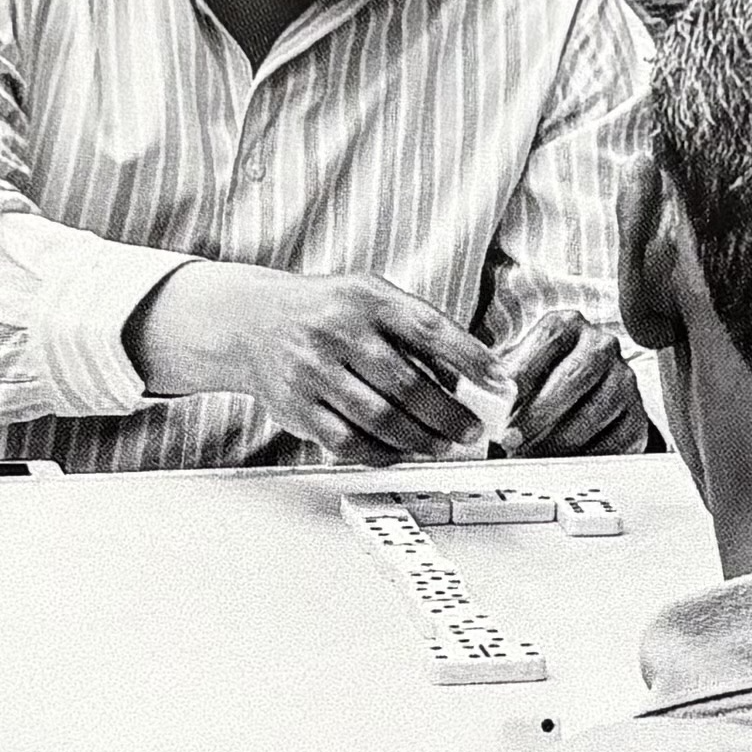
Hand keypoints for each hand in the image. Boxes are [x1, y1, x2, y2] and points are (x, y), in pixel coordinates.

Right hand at [132, 263, 493, 460]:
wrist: (250, 321)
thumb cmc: (324, 312)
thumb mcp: (369, 298)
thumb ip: (413, 331)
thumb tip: (464, 379)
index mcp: (367, 298)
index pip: (430, 329)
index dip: (471, 359)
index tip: (501, 385)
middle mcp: (339, 331)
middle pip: (408, 385)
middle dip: (449, 416)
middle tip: (471, 431)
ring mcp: (315, 371)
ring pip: (380, 419)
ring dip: (419, 440)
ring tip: (440, 446)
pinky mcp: (297, 406)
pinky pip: (348, 441)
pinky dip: (380, 453)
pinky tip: (398, 452)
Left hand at [496, 307, 648, 455]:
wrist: (583, 400)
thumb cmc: (539, 382)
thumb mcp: (516, 370)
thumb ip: (498, 380)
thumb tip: (478, 398)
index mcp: (568, 325)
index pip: (549, 338)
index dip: (524, 371)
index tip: (502, 404)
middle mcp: (601, 346)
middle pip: (575, 375)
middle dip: (539, 412)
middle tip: (512, 439)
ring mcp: (623, 380)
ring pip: (595, 411)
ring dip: (558, 440)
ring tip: (531, 456)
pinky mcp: (636, 416)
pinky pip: (615, 440)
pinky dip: (584, 456)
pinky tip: (562, 463)